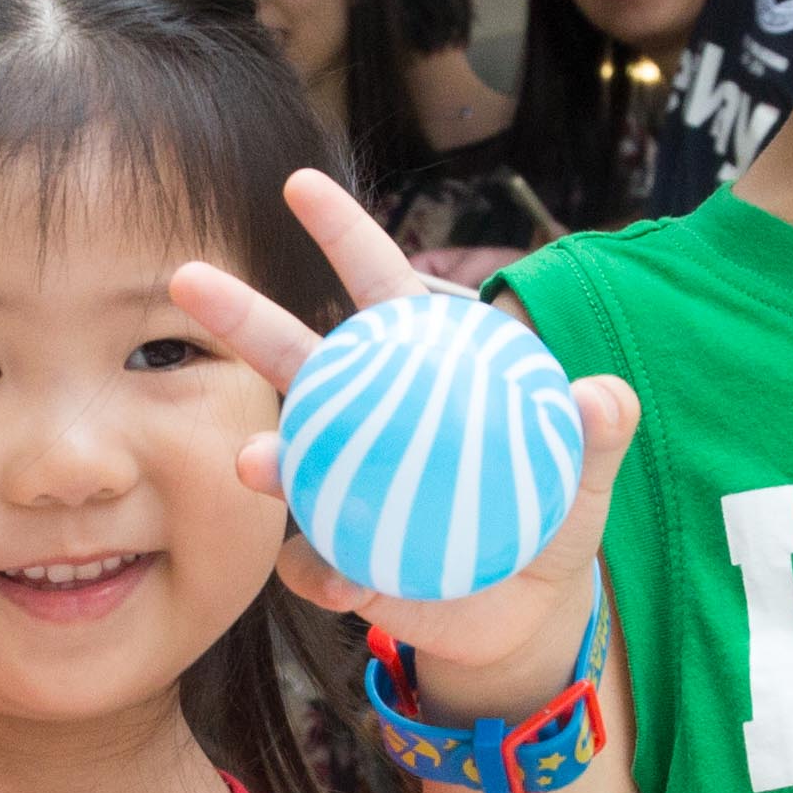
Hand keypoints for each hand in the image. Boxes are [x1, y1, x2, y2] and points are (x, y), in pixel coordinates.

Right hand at [173, 165, 635, 719]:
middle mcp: (359, 419)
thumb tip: (603, 396)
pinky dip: (322, 574)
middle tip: (189, 278)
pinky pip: (315, 567)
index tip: (298, 185)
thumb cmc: (556, 514)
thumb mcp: (590, 470)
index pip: (378, 286)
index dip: (340, 233)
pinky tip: (338, 584)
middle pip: (294, 359)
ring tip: (255, 462)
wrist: (528, 607)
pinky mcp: (332, 565)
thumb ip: (599, 430)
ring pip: (281, 461)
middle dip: (237, 316)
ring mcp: (334, 489)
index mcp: (417, 369)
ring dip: (263, 457)